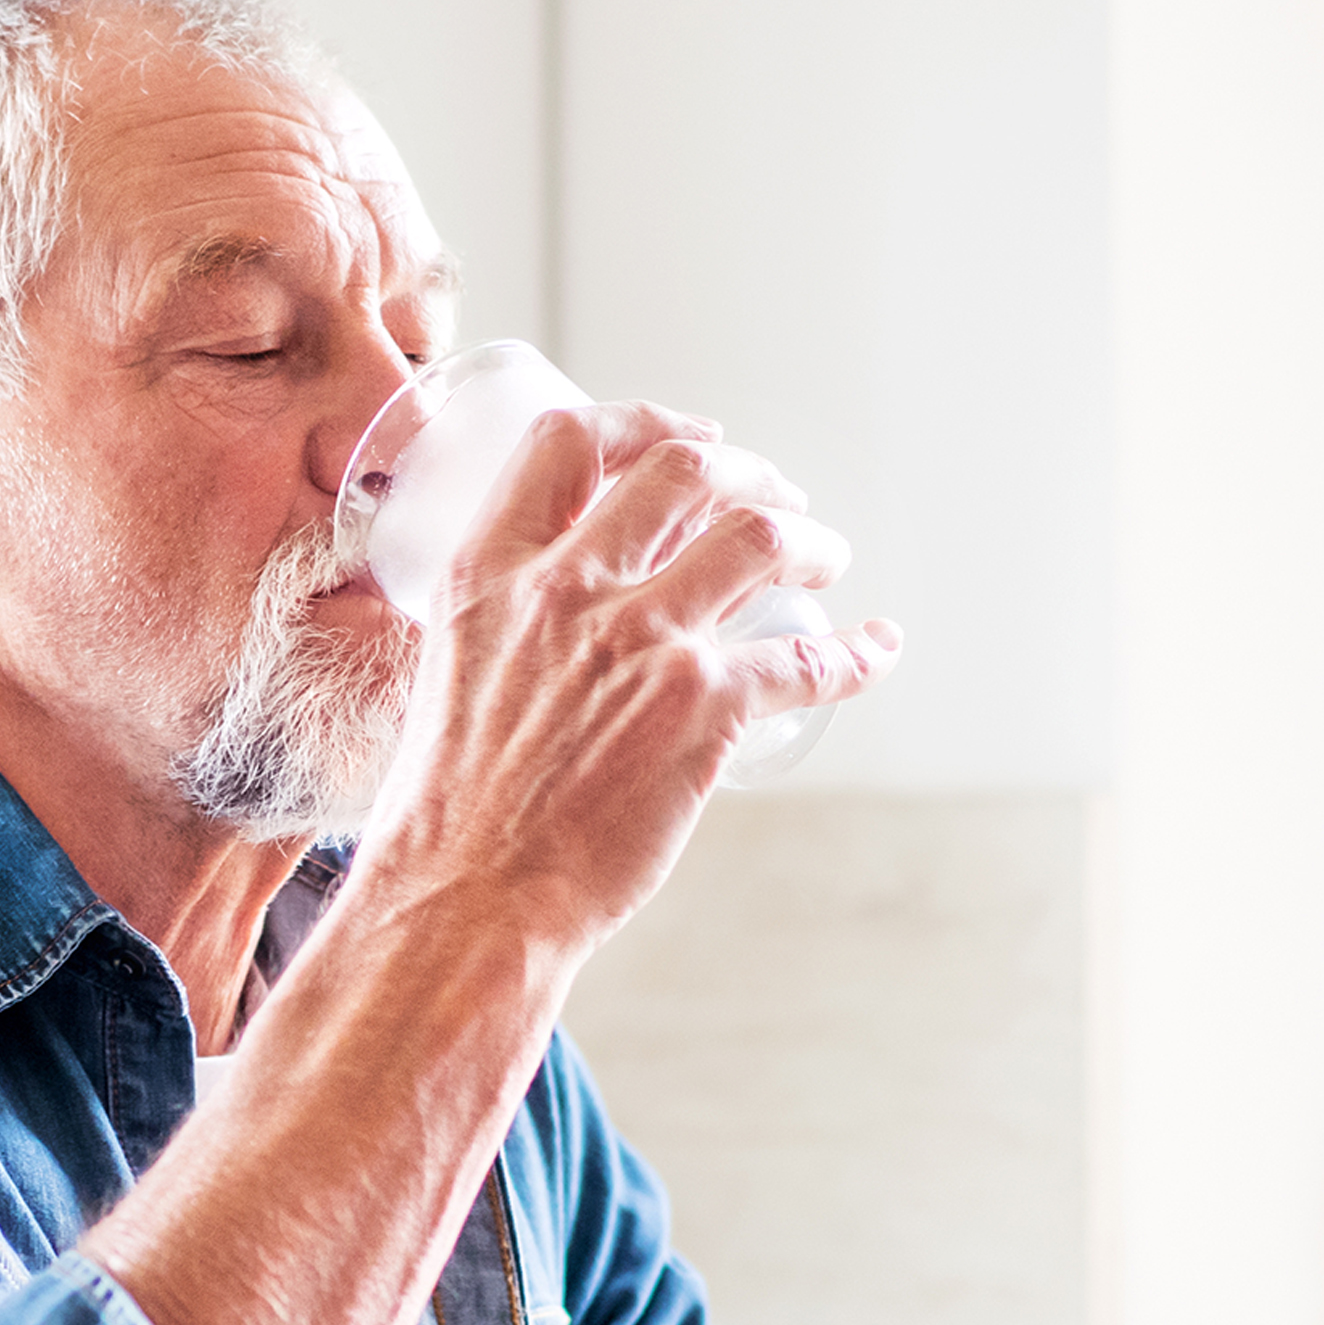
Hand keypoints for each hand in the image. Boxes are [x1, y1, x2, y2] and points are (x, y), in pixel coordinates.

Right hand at [354, 401, 901, 958]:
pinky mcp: (703, 711)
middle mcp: (568, 590)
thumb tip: (544, 642)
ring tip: (825, 556)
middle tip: (776, 499)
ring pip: (758, 539)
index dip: (644, 425)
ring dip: (807, 538)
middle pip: (682, 473)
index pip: (567, 444)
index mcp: (490, 577)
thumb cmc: (446, 820)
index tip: (687, 441)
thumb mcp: (447, 685)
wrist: (467, 900)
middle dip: (746, 473)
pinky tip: (877, 649)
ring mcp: (641, 644)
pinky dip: (856, 651)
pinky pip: (809, 657)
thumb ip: (500, 642)